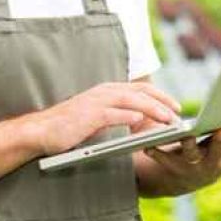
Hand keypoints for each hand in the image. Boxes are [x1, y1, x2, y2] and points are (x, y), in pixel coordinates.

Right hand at [28, 82, 180, 155]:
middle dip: (162, 101)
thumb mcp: (98, 117)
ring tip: (167, 118)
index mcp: (108, 91)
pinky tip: (140, 120)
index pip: (140, 89)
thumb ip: (118, 113)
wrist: (42, 131)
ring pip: (130, 101)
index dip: (160, 96)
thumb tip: (141, 117)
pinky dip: (127, 115)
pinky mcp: (88, 115)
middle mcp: (104, 92)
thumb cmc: (70, 127)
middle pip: (140, 92)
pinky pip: (112, 113)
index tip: (176, 106)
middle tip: (178, 113)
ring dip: (152, 109)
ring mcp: (96, 102)